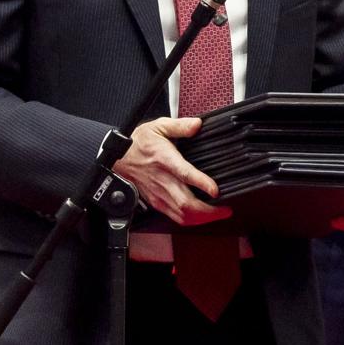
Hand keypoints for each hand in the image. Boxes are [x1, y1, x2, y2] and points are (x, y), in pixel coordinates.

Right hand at [113, 117, 230, 225]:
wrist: (117, 158)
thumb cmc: (139, 143)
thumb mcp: (158, 126)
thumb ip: (180, 125)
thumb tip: (197, 124)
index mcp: (164, 160)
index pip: (184, 174)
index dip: (201, 183)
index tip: (216, 190)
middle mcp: (162, 180)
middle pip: (185, 203)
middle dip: (208, 211)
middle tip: (226, 209)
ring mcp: (159, 194)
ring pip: (181, 214)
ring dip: (202, 219)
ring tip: (219, 214)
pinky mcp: (156, 202)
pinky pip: (175, 217)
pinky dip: (191, 220)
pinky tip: (203, 217)